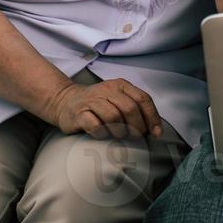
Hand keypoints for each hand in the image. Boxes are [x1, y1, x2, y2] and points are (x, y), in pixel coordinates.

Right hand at [48, 78, 162, 139]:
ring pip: (114, 116)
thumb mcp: (118, 99)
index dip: (152, 117)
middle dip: (137, 126)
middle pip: (130, 108)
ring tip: (120, 136)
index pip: (143, 99)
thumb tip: (155, 130)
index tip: (156, 133)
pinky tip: (103, 135)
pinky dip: (103, 134)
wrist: (66, 101)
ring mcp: (92, 101)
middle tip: (137, 137)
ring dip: (120, 131)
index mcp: (121, 85)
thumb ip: (135, 108)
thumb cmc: (98, 104)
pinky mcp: (79, 113)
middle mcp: (107, 89)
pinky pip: (95, 126)